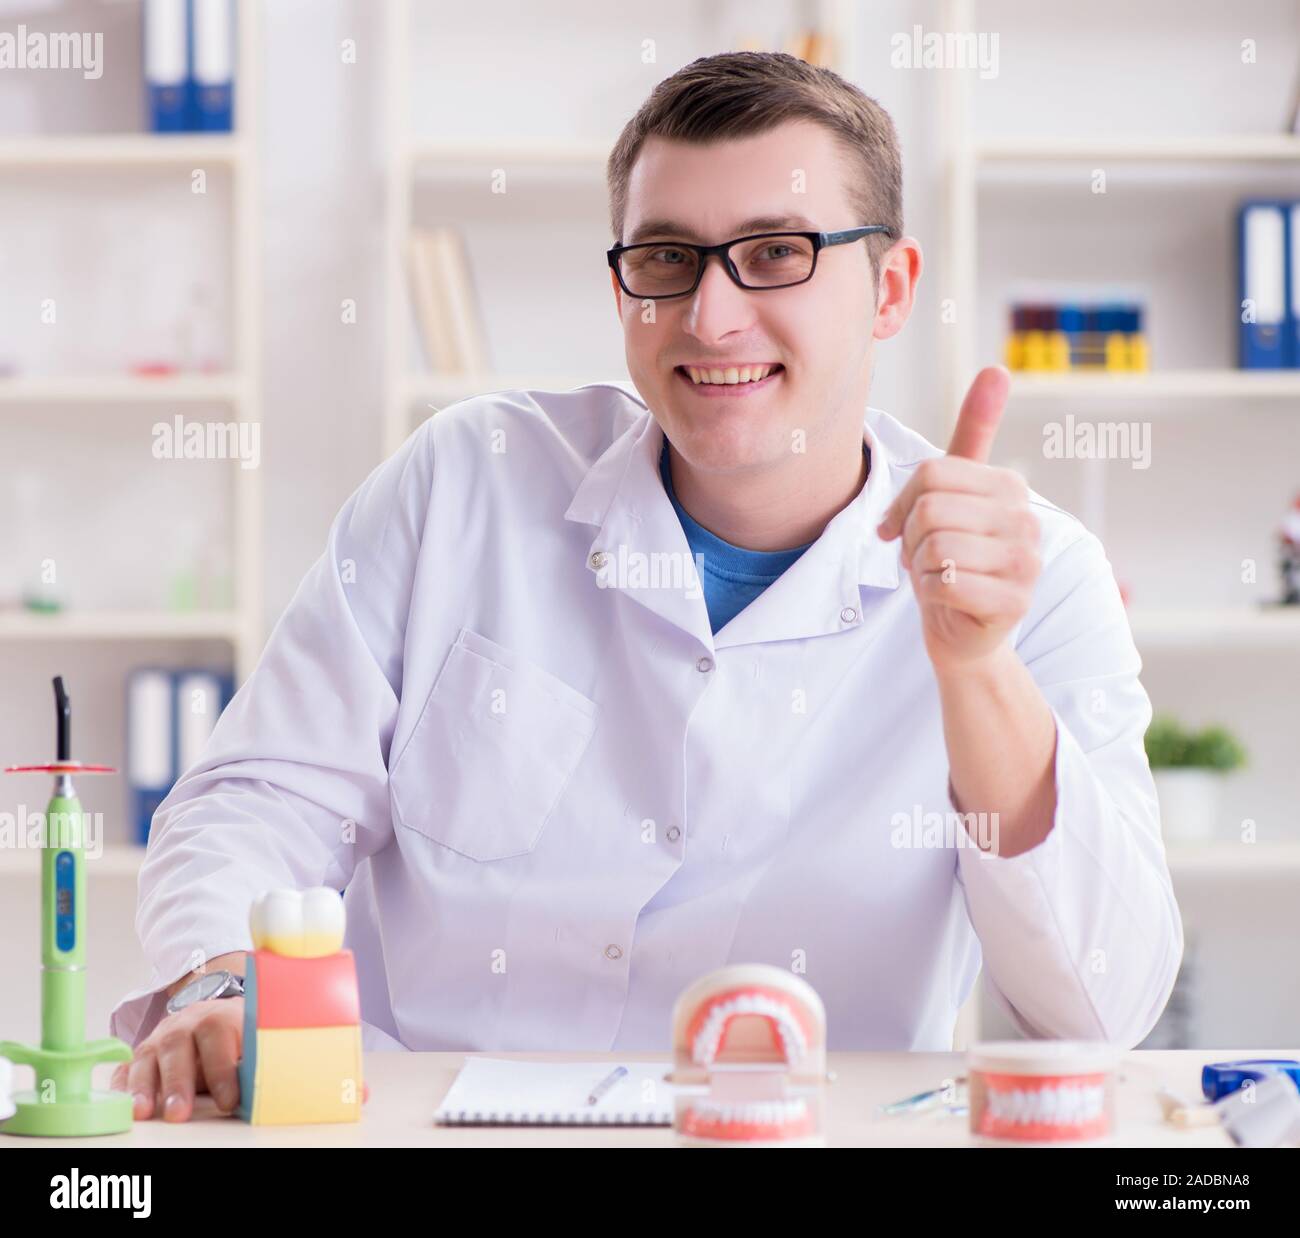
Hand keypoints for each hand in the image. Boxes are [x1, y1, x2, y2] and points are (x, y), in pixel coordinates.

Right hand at [110, 998, 244, 1121]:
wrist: (215, 1015)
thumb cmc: (236, 1036)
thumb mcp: (249, 1043)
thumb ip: (249, 1062)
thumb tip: (255, 1087)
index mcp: (216, 1018)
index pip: (216, 1036)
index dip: (221, 1070)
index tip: (228, 1101)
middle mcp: (183, 1024)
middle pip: (176, 1046)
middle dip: (176, 1082)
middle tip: (178, 1113)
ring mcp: (158, 1038)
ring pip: (146, 1056)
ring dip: (143, 1087)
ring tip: (143, 1113)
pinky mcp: (141, 1055)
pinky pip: (125, 1067)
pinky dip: (122, 1087)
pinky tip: (122, 1105)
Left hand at [876, 366, 1039, 671]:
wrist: (961, 629)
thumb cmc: (950, 559)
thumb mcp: (952, 494)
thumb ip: (971, 436)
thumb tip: (997, 369)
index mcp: (1008, 486)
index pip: (931, 474)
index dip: (901, 504)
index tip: (903, 527)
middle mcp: (1025, 519)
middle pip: (930, 509)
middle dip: (910, 539)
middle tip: (923, 557)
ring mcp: (1026, 561)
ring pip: (935, 545)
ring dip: (919, 567)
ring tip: (937, 575)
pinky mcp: (1014, 601)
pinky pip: (944, 581)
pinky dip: (929, 592)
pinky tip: (946, 597)